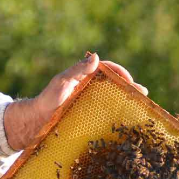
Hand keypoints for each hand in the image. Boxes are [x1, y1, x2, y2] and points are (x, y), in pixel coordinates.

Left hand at [4, 53, 146, 150]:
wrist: (37, 121)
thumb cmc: (47, 99)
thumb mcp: (61, 82)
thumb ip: (77, 70)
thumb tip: (96, 57)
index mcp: (84, 76)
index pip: (106, 69)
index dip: (119, 72)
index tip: (128, 80)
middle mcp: (89, 87)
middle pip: (113, 83)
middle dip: (128, 87)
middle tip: (142, 94)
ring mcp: (89, 101)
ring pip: (112, 97)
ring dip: (126, 100)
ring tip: (140, 106)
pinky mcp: (88, 114)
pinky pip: (105, 112)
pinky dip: (117, 114)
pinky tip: (126, 121)